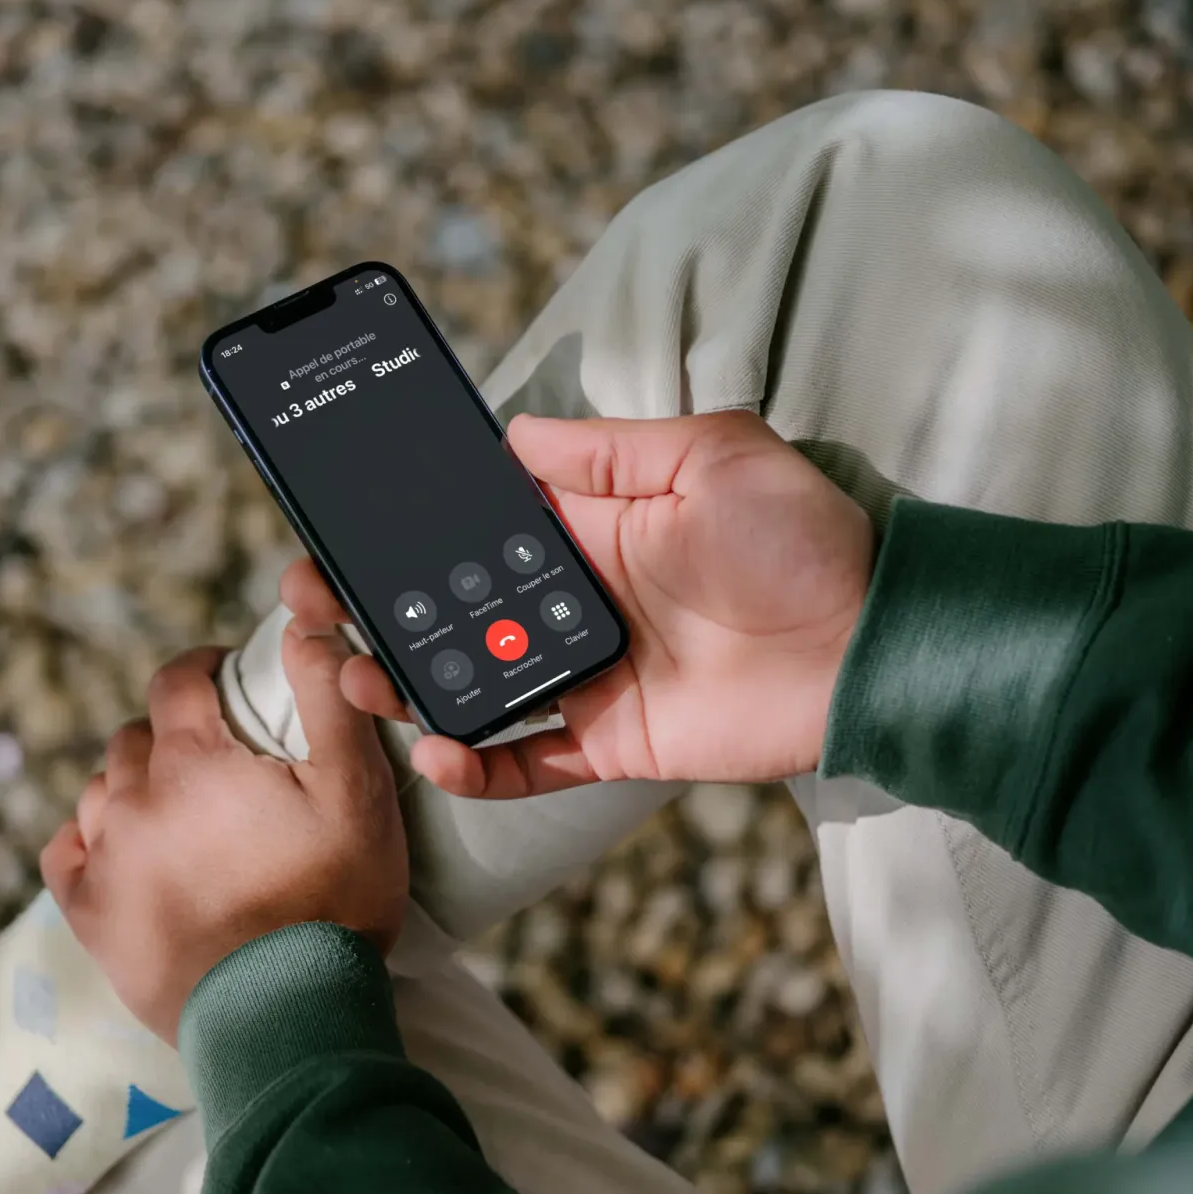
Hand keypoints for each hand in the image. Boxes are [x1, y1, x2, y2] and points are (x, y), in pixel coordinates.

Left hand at [40, 627, 407, 1043]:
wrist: (287, 1015)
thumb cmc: (333, 902)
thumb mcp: (357, 791)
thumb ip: (330, 699)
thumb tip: (306, 624)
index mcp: (193, 761)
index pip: (176, 680)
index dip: (202, 669)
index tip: (224, 677)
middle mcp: (133, 800)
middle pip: (138, 737)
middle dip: (174, 735)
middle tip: (218, 762)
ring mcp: (106, 860)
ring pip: (103, 791)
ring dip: (135, 788)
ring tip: (178, 812)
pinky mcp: (91, 917)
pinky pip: (66, 854)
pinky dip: (88, 841)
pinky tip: (118, 850)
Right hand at [286, 410, 873, 797]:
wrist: (874, 642)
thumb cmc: (805, 539)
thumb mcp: (711, 453)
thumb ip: (607, 450)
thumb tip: (516, 431)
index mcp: (593, 530)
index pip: (481, 531)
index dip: (416, 531)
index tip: (350, 527)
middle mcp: (579, 603)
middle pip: (459, 610)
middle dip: (385, 607)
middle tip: (318, 603)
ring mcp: (590, 676)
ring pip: (476, 684)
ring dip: (410, 683)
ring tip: (356, 675)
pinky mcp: (613, 740)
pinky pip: (529, 759)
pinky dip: (478, 762)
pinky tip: (435, 747)